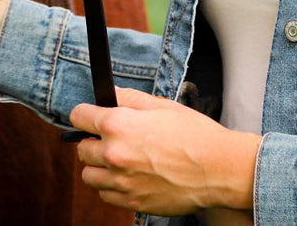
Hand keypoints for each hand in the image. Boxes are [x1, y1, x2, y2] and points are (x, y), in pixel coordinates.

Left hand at [69, 87, 259, 215]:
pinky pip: (106, 195)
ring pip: (89, 176)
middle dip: (92, 141)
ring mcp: (122, 182)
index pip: (78, 116)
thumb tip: (110, 95)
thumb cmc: (193, 134)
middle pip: (81, 149)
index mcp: (117, 125)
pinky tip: (129, 177)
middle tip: (111, 139)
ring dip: (99, 167)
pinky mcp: (133, 202)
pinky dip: (112, 187)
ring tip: (119, 160)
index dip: (85, 114)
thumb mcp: (161, 105)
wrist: (217, 169)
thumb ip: (129, 98)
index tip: (90, 116)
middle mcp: (113, 155)